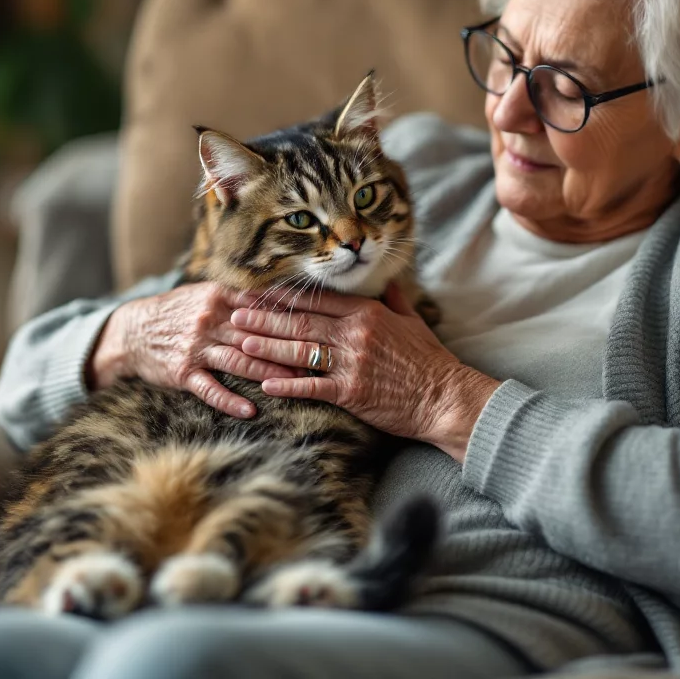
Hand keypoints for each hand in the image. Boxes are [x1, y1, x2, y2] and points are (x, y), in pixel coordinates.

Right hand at [88, 283, 300, 417]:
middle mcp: (209, 321)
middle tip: (317, 359)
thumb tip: (279, 299)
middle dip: (288, 348)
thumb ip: (239, 298)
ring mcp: (196, 348)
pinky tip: (250, 411)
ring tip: (294, 385)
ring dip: (268, 373)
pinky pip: (210, 389)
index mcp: (218, 298)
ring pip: (239, 361)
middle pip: (256, 336)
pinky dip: (230, 401)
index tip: (316, 326)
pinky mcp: (183, 372)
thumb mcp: (204, 295)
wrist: (133, 330)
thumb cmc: (176, 312)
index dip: (289, 318)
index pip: (261, 308)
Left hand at [232, 283, 500, 459]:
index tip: (260, 293)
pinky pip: (312, 386)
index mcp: (367, 313)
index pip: (318, 300)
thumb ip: (393, 300)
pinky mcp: (351, 392)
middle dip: (264, 318)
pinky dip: (287, 386)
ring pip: (300, 351)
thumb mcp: (412, 321)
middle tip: (235, 313)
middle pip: (300, 322)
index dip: (285, 297)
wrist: (444, 396)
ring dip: (267, 347)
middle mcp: (355, 333)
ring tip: (240, 343)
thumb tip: (386, 282)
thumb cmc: (429, 360)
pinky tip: (265, 385)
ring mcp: (351, 362)